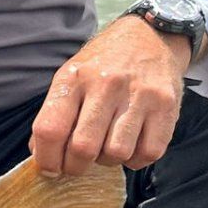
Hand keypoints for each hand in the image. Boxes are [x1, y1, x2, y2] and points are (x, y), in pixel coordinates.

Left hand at [30, 15, 189, 175]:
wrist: (149, 37)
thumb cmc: (103, 65)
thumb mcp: (71, 78)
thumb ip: (54, 114)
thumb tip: (41, 155)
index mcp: (73, 78)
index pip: (50, 129)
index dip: (46, 159)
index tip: (49, 169)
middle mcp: (106, 85)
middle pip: (83, 147)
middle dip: (76, 167)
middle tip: (77, 165)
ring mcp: (139, 95)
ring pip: (116, 154)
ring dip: (108, 161)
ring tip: (106, 147)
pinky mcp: (166, 106)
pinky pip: (147, 153)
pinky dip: (135, 159)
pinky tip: (130, 144)